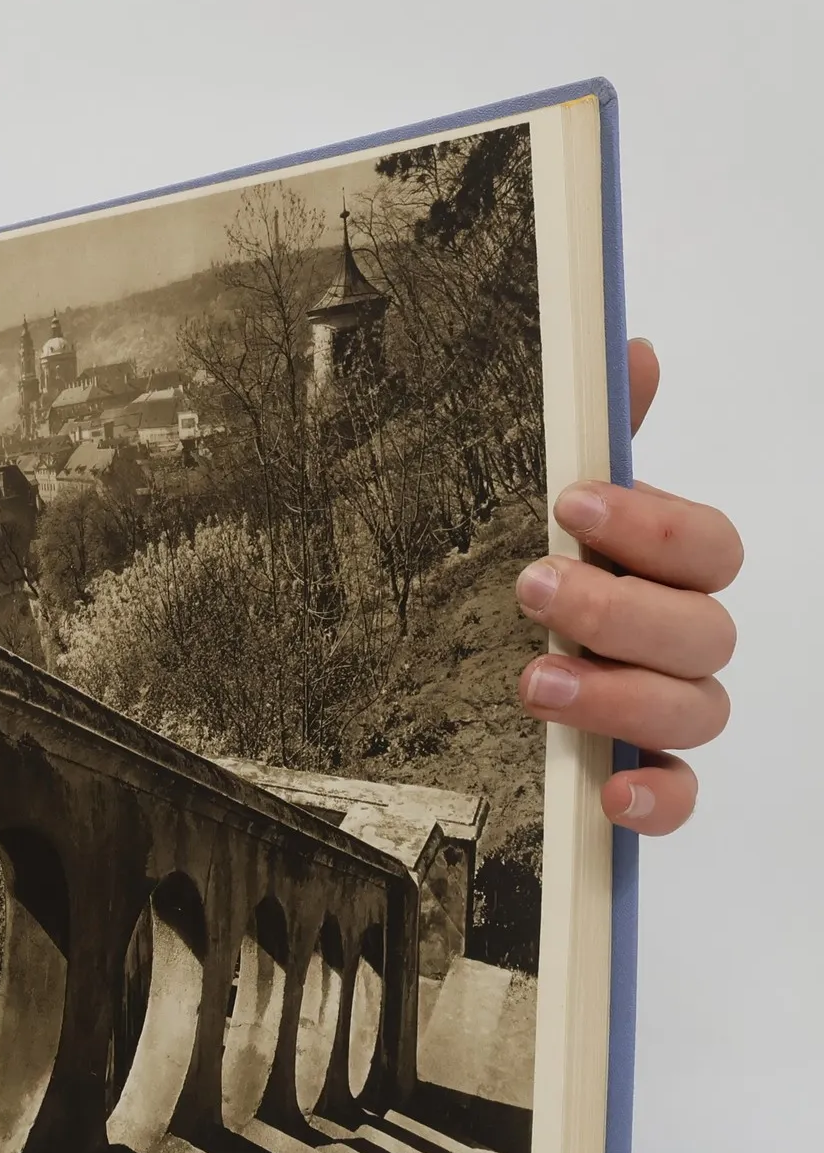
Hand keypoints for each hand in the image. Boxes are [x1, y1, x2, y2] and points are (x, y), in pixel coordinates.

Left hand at [514, 339, 740, 834]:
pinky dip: (657, 802)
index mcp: (663, 575)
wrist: (441, 674)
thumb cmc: (513, 579)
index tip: (571, 503)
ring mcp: (661, 715)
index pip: (710, 548)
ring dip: (619, 695)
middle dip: (619, 610)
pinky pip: (676, 800)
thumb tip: (627, 350)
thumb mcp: (529, 509)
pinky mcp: (633, 782)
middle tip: (531, 588)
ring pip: (695, 711)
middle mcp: (676, 645)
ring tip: (532, 680)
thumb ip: (590, 437)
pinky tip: (611, 795)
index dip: (655, 525)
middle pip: (703, 631)